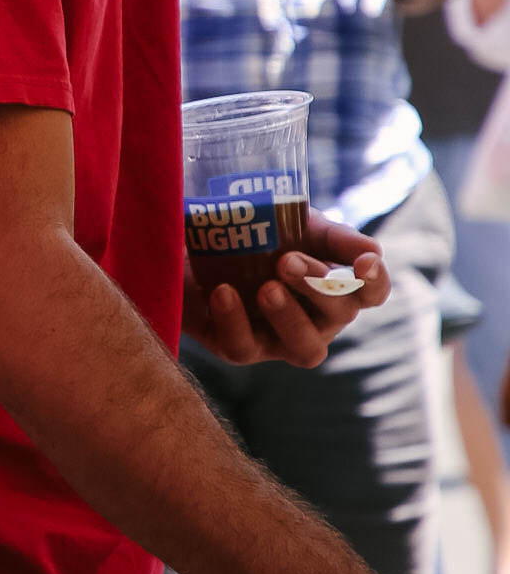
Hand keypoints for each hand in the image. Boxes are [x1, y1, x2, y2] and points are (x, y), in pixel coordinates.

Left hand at [183, 214, 388, 366]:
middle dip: (318, 287)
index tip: (365, 263)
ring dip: (288, 317)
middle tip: (287, 260)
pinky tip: (223, 292)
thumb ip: (335, 236)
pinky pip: (244, 347)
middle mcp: (319, 321)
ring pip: (304, 348)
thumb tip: (372, 250)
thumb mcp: (299, 224)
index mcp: (338, 288)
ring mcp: (281, 340)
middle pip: (340, 315)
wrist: (197, 244)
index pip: (373, 293)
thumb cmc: (262, 236)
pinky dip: (235, 320)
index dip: (376, 282)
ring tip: (267, 288)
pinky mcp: (240, 348)